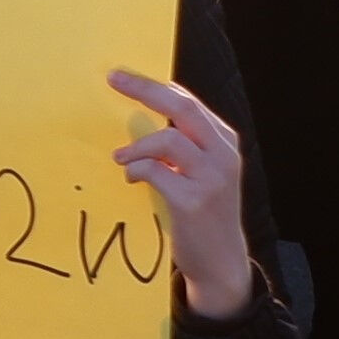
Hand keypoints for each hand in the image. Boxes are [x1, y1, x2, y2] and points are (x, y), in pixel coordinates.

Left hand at [107, 68, 257, 321]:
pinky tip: (131, 179)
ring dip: (136, 147)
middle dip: (145, 90)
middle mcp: (223, 155)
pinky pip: (155, 171)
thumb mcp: (202, 172)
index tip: (122, 77)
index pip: (189, 102)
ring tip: (121, 158)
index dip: (155, 86)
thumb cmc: (203, 214)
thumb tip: (141, 120)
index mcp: (224, 142)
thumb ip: (183, 146)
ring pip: (168, 140)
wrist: (221, 262)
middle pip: (183, 109)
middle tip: (114, 79)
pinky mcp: (193, 201)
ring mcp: (211, 178)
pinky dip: (136, 170)